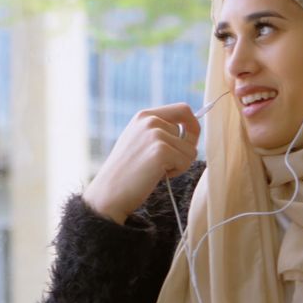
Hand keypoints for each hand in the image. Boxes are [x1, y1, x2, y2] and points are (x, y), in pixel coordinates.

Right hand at [83, 103, 200, 223]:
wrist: (109, 193)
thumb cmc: (127, 172)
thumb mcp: (140, 141)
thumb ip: (160, 132)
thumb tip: (193, 131)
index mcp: (144, 116)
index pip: (183, 110)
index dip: (193, 125)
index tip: (191, 140)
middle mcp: (150, 120)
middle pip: (190, 133)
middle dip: (182, 152)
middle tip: (159, 165)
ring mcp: (155, 134)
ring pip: (190, 150)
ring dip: (179, 164)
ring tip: (154, 170)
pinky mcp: (161, 151)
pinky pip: (186, 162)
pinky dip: (176, 172)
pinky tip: (156, 176)